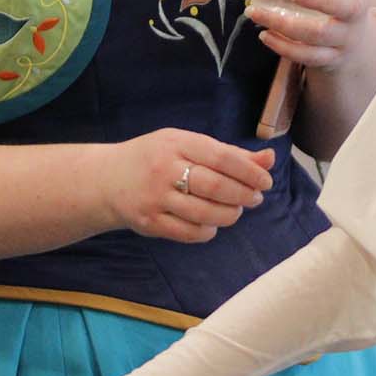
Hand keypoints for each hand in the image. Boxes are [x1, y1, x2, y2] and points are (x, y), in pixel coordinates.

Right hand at [110, 130, 275, 241]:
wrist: (106, 179)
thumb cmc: (155, 158)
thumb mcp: (186, 145)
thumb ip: (228, 154)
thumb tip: (269, 158)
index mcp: (175, 143)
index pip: (221, 157)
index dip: (249, 171)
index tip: (265, 182)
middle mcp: (163, 169)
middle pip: (215, 186)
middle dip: (243, 195)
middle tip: (255, 199)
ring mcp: (155, 197)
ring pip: (205, 213)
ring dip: (229, 215)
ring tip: (235, 211)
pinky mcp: (149, 222)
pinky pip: (189, 232)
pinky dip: (208, 230)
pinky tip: (211, 223)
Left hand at [247, 0, 375, 68]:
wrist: (351, 41)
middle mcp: (355, 13)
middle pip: (345, 8)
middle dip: (320, 1)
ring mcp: (343, 38)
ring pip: (319, 35)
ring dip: (286, 25)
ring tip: (258, 13)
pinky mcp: (330, 58)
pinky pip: (308, 56)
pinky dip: (284, 47)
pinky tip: (265, 35)